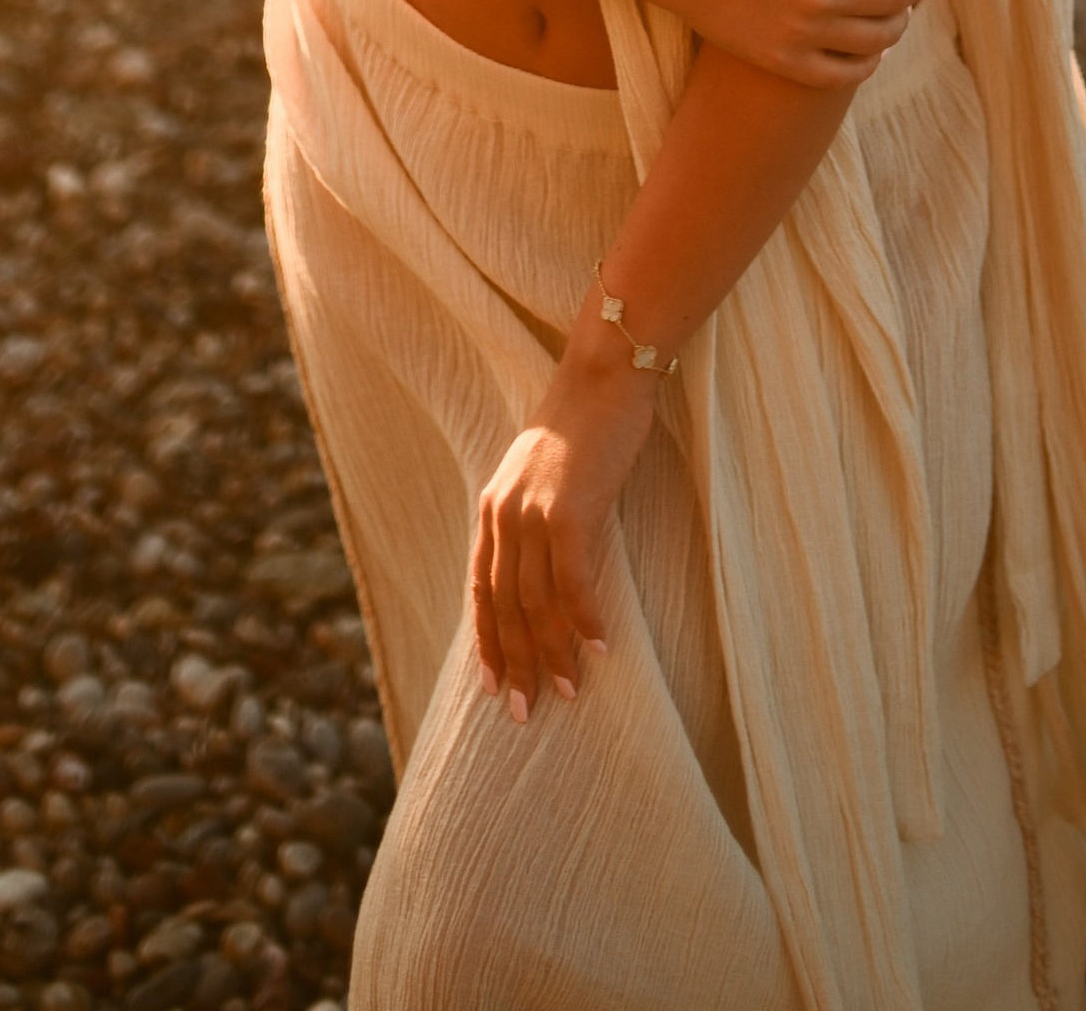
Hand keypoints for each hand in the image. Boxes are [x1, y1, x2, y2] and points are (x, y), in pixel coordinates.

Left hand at [471, 315, 659, 720]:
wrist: (604, 373)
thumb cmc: (584, 423)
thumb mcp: (543, 475)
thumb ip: (534, 518)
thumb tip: (543, 570)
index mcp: (493, 509)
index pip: (481, 591)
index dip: (487, 642)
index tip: (494, 686)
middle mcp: (504, 516)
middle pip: (504, 608)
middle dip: (516, 664)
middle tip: (527, 713)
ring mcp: (535, 514)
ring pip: (536, 604)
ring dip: (553, 654)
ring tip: (568, 692)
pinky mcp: (570, 512)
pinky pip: (574, 582)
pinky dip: (586, 619)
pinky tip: (600, 648)